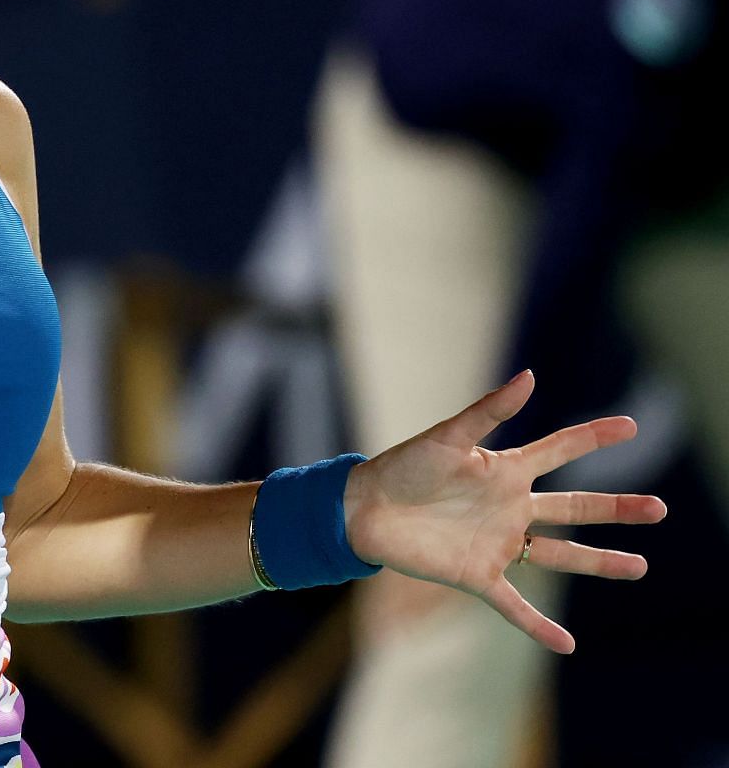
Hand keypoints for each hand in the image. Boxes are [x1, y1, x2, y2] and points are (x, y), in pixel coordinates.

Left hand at [341, 369, 667, 652]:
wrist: (362, 509)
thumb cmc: (402, 467)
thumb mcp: (447, 437)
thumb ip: (489, 411)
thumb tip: (530, 377)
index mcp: (505, 471)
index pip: (560, 450)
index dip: (594, 437)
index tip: (630, 425)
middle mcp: (510, 507)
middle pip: (575, 507)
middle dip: (617, 508)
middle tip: (659, 508)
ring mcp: (498, 542)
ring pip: (560, 554)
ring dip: (599, 561)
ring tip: (641, 566)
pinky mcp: (477, 574)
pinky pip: (514, 604)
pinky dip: (539, 626)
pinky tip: (567, 644)